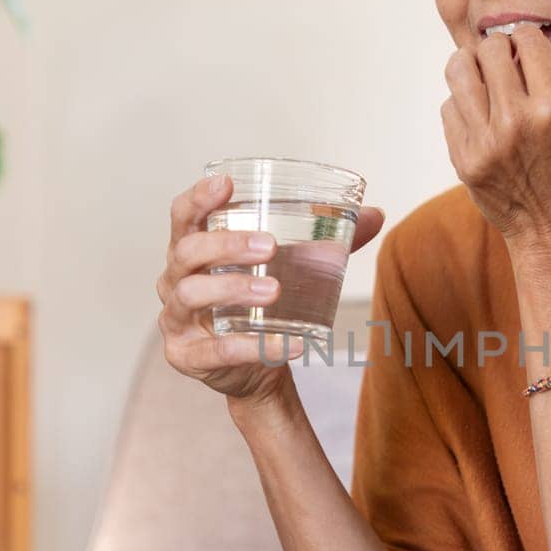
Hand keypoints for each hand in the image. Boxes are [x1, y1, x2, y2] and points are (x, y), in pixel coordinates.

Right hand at [157, 173, 385, 405]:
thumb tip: (376, 214)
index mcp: (194, 249)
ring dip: (233, 288)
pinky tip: (288, 345)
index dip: (199, 197)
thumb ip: (327, 241)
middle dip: (226, 244)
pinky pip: (215, 349)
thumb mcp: (293, 268)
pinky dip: (251, 346)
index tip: (227, 185)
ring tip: (274, 291)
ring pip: (192, 294)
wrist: (258, 365)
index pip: (184, 216)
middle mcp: (175, 279)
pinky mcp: (186, 356)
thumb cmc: (265, 303)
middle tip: (269, 246)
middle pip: (188, 251)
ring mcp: (176, 319)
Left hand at [440, 23, 550, 249]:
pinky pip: (449, 107)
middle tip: (506, 64)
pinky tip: (479, 115)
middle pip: (489, 49)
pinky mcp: (463, 159)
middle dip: (499, 50)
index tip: (528, 50)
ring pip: (458, 70)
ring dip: (473, 68)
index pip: (527, 39)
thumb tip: (526, 53)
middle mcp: (515, 121)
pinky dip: (462, 103)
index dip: (527, 39)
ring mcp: (484, 142)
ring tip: (485, 79)